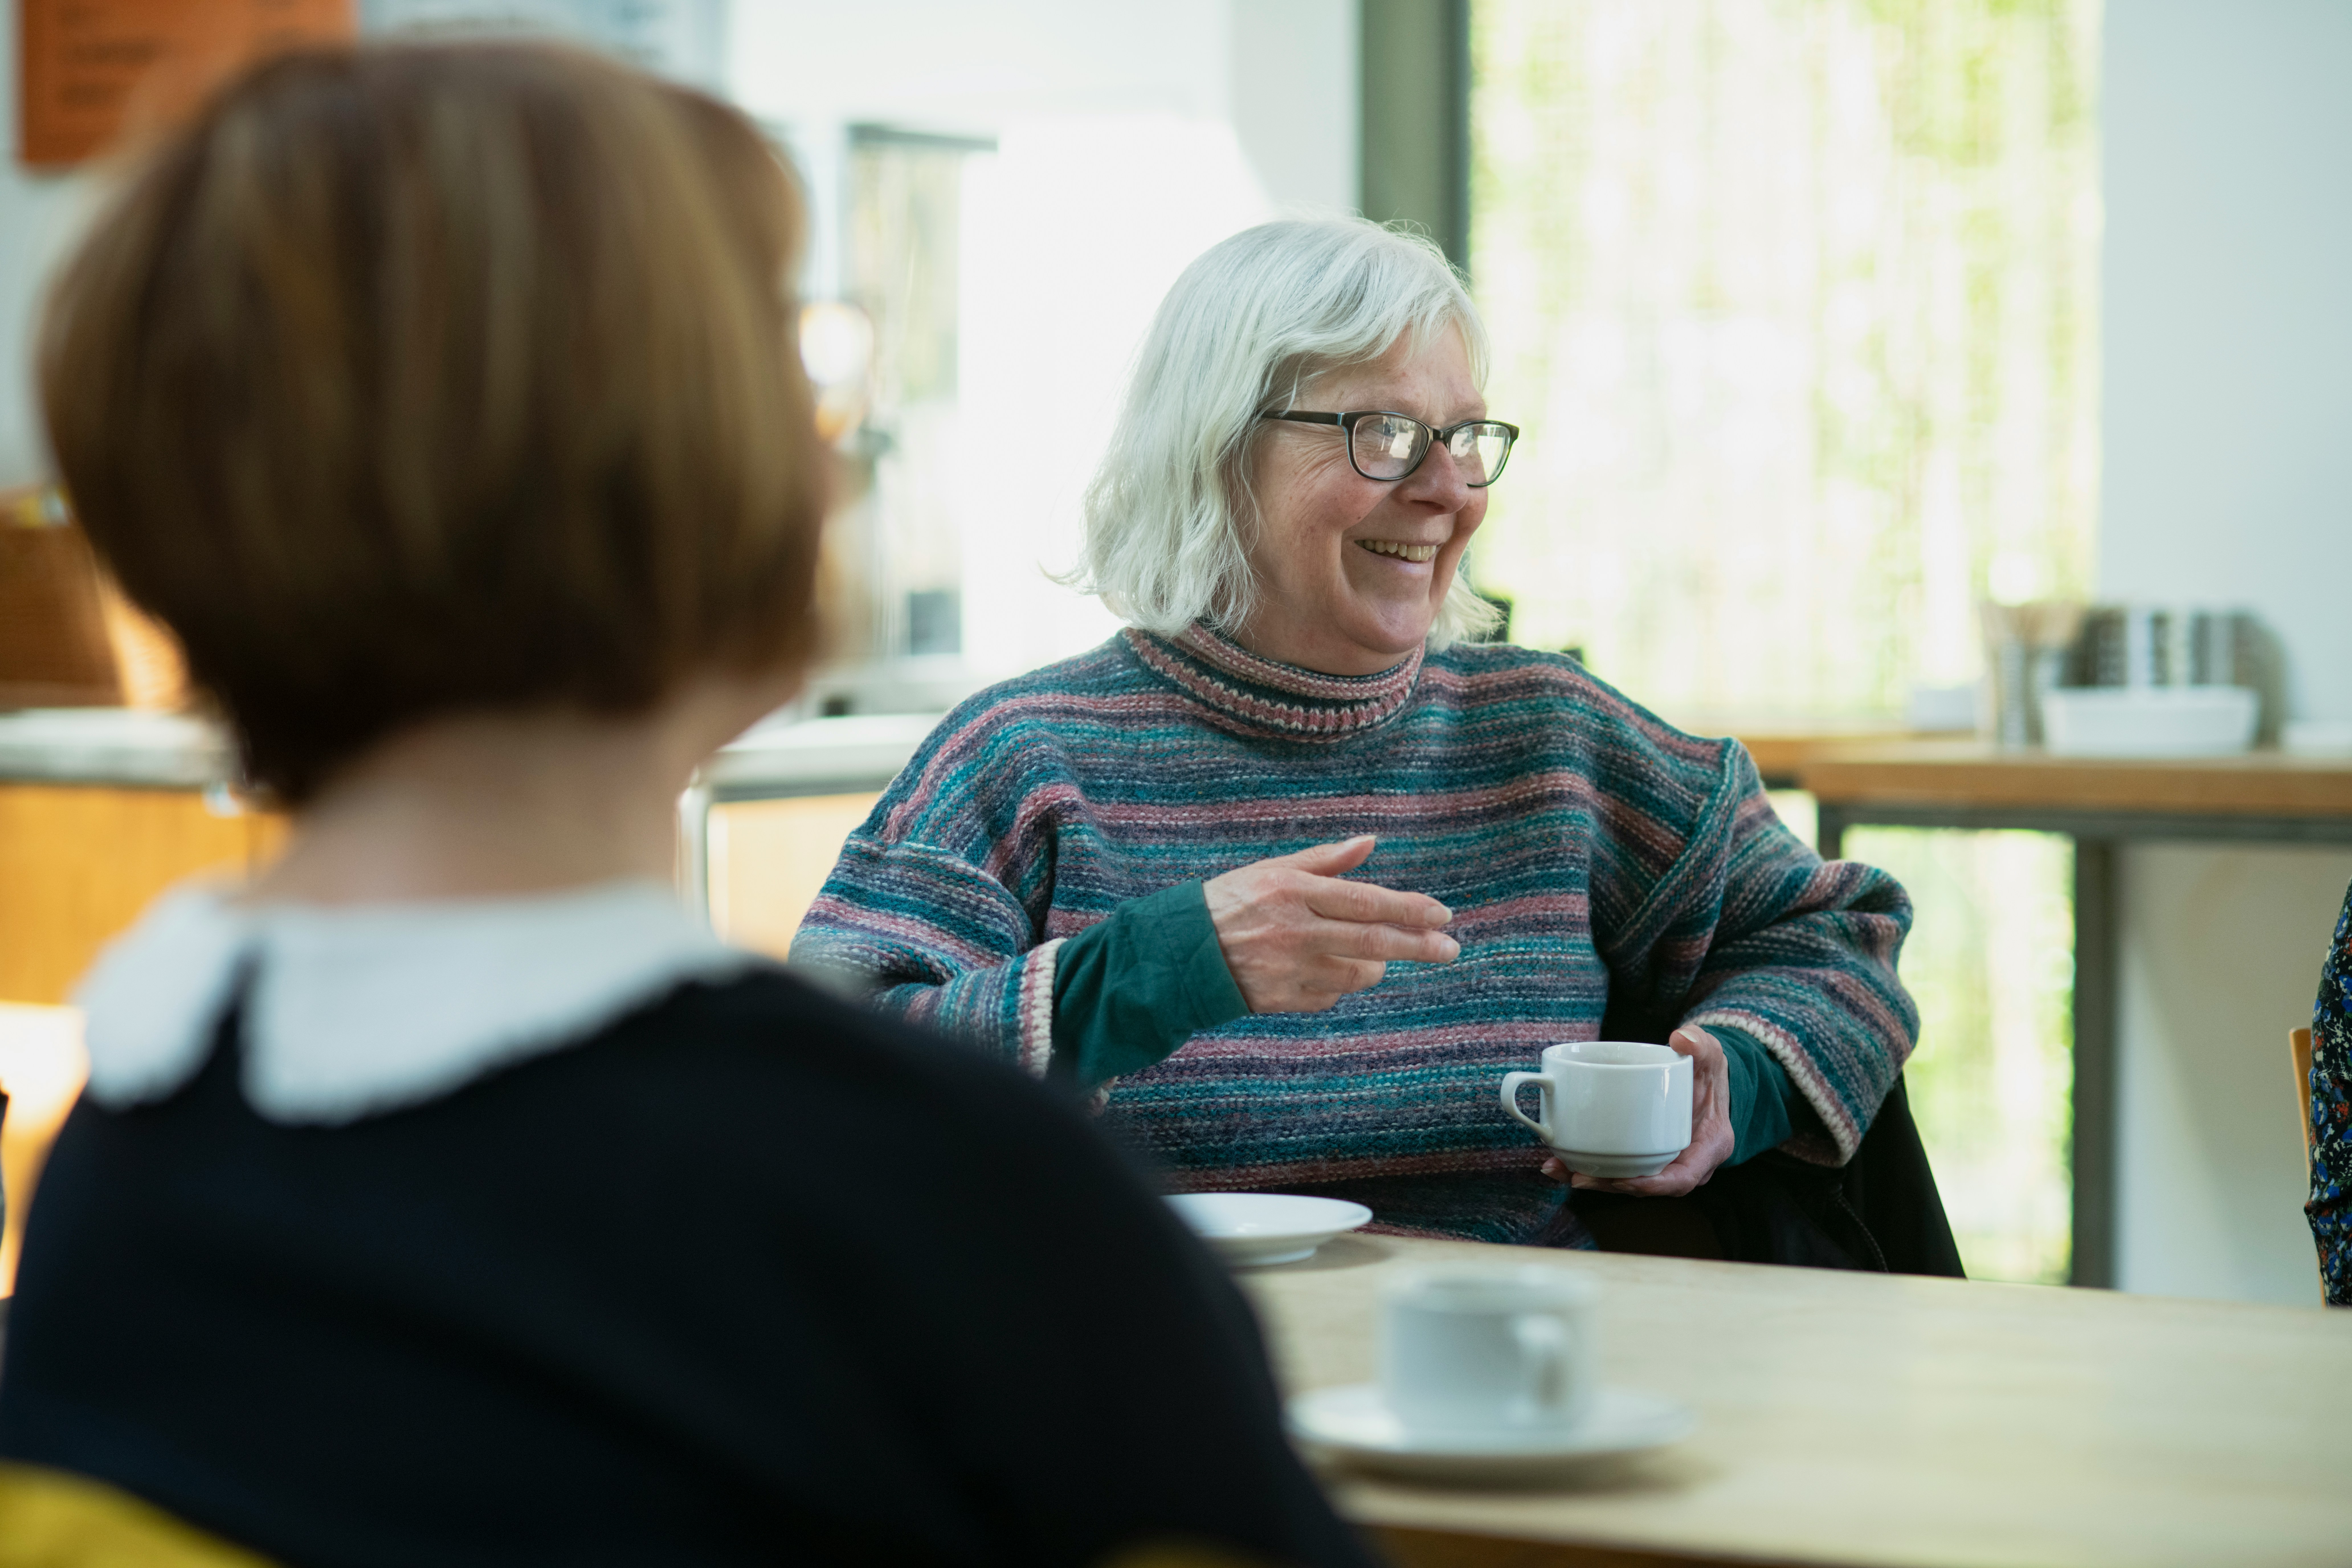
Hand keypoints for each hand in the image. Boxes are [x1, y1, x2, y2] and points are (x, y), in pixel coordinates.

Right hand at [1203, 836, 1457, 1012]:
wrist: (1181, 954)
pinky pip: (1330, 996)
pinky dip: (1338, 984)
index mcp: (1294, 892)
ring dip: (1376, 965)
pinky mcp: (1284, 1000)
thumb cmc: (1231, 903)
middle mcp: (1295, 931)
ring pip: (1357, 974)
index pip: (1366, 900)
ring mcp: (1290, 969)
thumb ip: (1325, 860)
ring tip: (1374, 955)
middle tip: (1451, 948)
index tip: (1442, 914)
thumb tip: (1370, 843)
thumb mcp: (1273, 870)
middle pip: (1373, 941)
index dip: (1409, 908)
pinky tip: (1323, 970)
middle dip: (1419, 946)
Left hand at [1543, 1025, 1734, 1196]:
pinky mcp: (1645, 1154)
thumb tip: (1682, 1039)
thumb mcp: (1709, 1054)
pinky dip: (1592, 1164)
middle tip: (1577, 1177)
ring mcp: (1665, 1161)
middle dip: (1612, 1185)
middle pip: (1648, 1185)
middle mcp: (1687, 1163)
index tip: (1625, 1181)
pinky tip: (1560, 1159)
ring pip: (1629, 1179)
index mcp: (1709, 1146)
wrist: (1702, 1078)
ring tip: (1557, 1169)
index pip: (1683, 1178)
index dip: (1654, 1185)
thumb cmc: (1707, 1069)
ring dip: (1593, 1179)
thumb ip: (1701, 1044)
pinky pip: (1620, 1166)